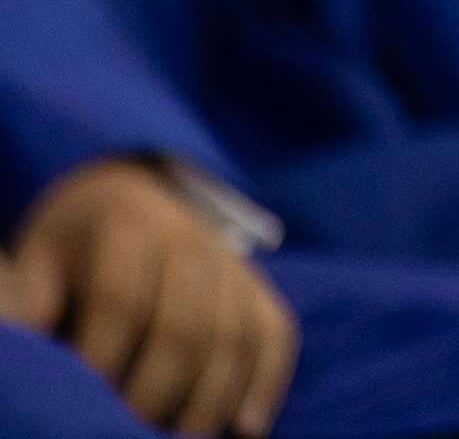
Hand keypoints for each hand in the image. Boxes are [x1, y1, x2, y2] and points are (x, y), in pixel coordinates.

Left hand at [7, 163, 294, 438]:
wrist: (129, 200)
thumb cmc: (69, 252)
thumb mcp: (37, 264)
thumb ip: (27, 304)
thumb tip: (22, 351)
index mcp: (126, 226)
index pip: (122, 302)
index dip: (104, 360)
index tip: (82, 406)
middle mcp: (191, 237)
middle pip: (186, 326)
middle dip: (157, 393)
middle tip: (132, 435)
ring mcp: (232, 263)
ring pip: (235, 336)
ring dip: (210, 401)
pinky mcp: (259, 286)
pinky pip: (276, 332)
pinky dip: (266, 381)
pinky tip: (247, 427)